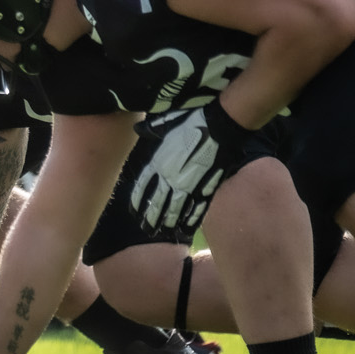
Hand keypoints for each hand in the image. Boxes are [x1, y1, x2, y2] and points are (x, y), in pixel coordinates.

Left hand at [131, 102, 250, 231]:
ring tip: (162, 231)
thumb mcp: (166, 123)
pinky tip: (186, 228)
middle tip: (146, 229)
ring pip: (176, 208)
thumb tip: (137, 127)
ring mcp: (191, 184)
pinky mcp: (208, 186)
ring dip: (168, 221)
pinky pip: (198, 207)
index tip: (134, 212)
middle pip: (158, 202)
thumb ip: (151, 129)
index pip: (144, 186)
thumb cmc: (193, 122)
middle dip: (151, 217)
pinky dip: (191, 218)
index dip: (139, 201)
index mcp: (160, 162)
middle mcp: (172, 176)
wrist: (220, 126)